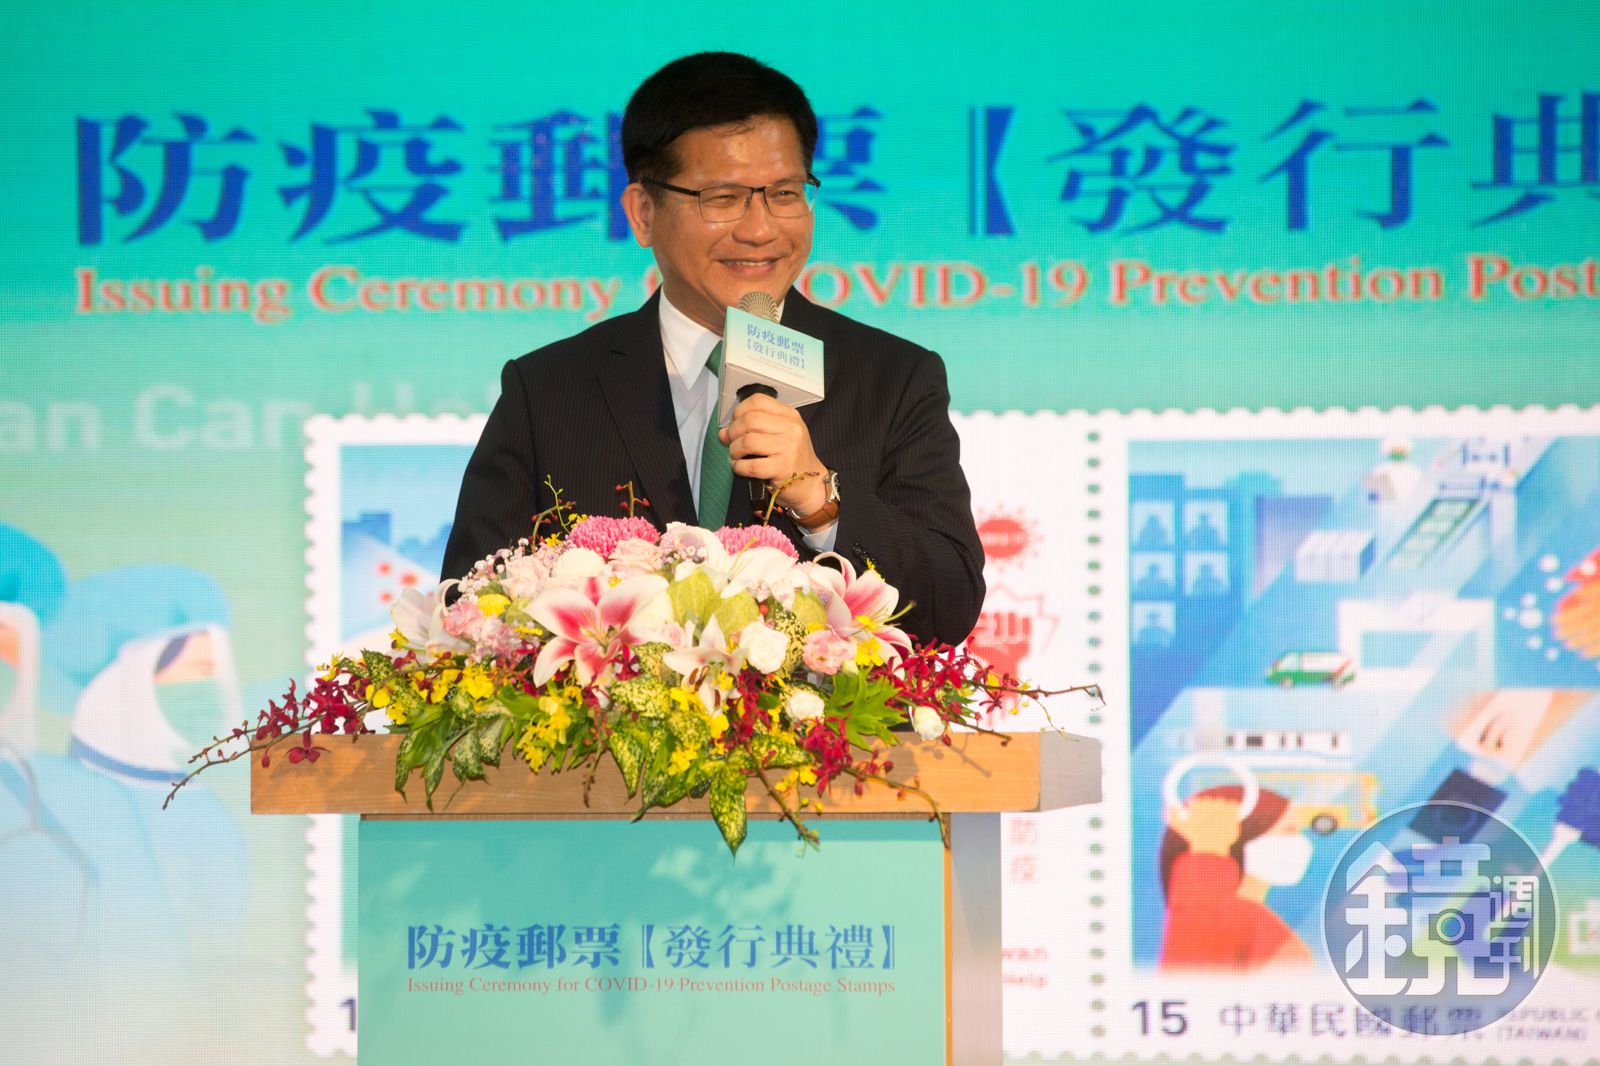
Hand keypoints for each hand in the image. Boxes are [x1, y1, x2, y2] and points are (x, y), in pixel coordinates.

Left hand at [720, 394, 826, 514]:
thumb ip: (752, 429)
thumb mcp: (779, 435)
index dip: (740, 411)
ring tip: (737, 455)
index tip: (735, 423)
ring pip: (748, 441)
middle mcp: (791, 429)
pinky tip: (740, 468)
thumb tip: (723, 433)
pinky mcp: (783, 468)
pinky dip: (739, 467)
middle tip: (732, 442)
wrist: (811, 484)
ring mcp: (788, 448)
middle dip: (733, 432)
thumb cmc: (792, 458)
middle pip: (750, 420)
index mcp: (790, 416)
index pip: (758, 401)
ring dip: (735, 450)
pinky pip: (752, 465)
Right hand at [1167, 795, 1242, 855]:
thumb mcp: (1179, 826)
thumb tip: (1171, 805)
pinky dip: (1233, 810)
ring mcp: (1221, 806)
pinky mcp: (1232, 811)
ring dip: (1222, 809)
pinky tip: (1229, 818)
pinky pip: (1234, 804)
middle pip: (1211, 800)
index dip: (1199, 810)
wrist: (1211, 848)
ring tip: (1220, 821)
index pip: (1199, 801)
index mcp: (1197, 804)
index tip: (1200, 820)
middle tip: (1211, 822)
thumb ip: (1172, 815)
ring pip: (1222, 802)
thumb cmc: (1194, 838)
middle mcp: (1209, 803)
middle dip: (1210, 809)